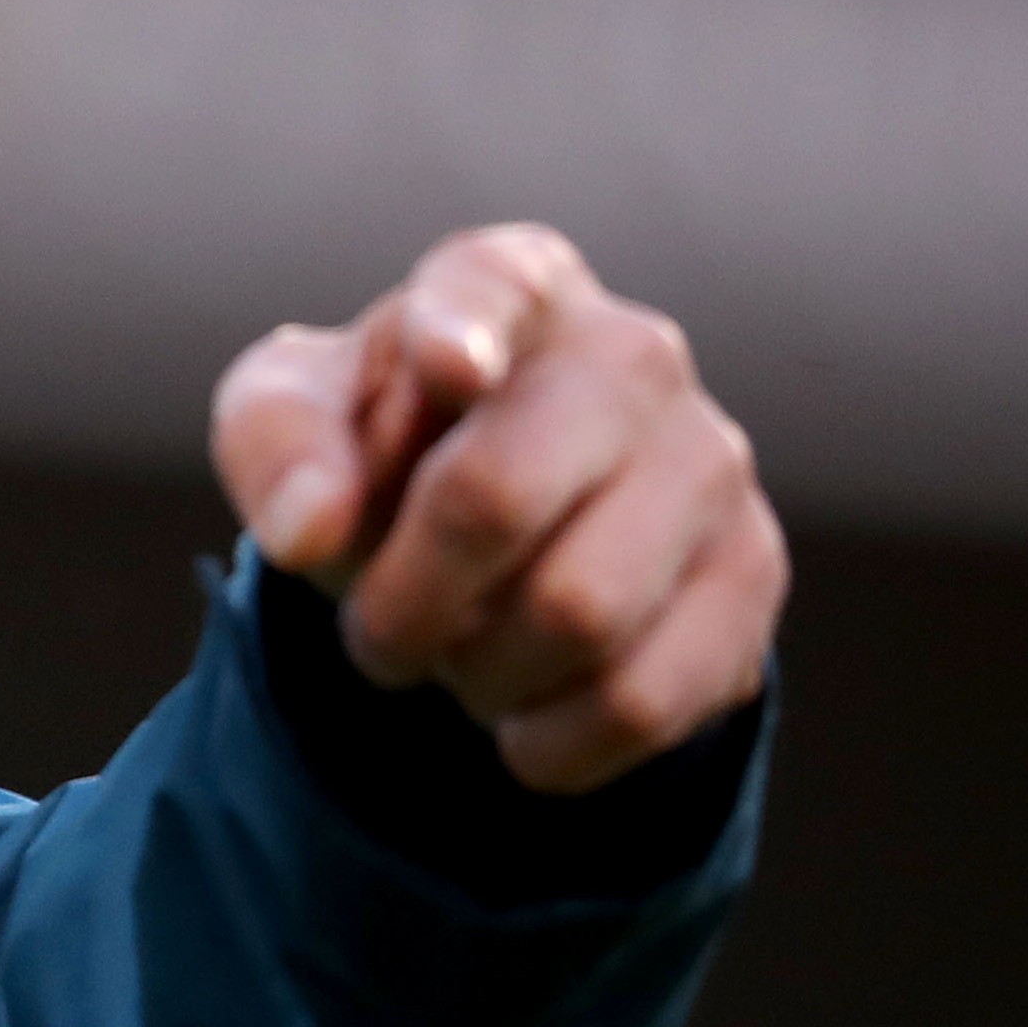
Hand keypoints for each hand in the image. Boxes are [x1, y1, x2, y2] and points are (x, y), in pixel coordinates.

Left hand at [211, 225, 784, 793]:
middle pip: (497, 497)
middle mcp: (630, 354)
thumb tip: (303, 531)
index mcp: (509, 285)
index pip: (491, 288)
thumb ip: (276, 452)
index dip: (464, 330)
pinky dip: (552, 741)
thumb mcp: (291, 426)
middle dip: (403, 600)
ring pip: (577, 614)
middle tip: (374, 635)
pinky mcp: (750, 571)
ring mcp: (711, 460)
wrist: (495, 526)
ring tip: (459, 657)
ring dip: (478, 673)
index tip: (450, 370)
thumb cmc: (379, 447)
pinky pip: (644, 697)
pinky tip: (524, 718)